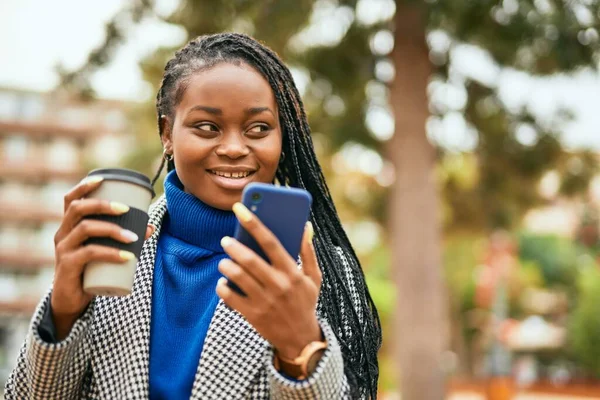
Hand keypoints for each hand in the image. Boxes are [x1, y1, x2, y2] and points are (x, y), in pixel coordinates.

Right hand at [51, 176, 154, 339]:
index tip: (102, 179)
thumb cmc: (90, 269)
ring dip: (112, 229)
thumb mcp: (105, 250)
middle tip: (126, 209)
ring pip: (85, 229)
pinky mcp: (67, 266)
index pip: (71, 199)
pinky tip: (127, 256)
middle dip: (103, 204)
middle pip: (78, 209)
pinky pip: (89, 254)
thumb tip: (151, 227)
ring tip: (134, 237)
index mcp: (69, 226)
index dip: (84, 187)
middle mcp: (63, 233)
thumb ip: (124, 237)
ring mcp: (63, 250)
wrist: (72, 300)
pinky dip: (111, 253)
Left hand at [216, 202, 322, 361]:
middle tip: (226, 240)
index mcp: (292, 272)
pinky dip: (222, 286)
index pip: (271, 242)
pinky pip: (229, 296)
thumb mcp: (314, 277)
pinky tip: (225, 282)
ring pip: (237, 276)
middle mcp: (278, 285)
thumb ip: (308, 251)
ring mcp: (264, 301)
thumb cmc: (305, 302)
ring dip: (226, 265)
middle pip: (249, 259)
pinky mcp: (252, 315)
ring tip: (225, 262)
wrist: (300, 339)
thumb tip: (306, 225)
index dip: (254, 223)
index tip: (240, 209)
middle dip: (233, 246)